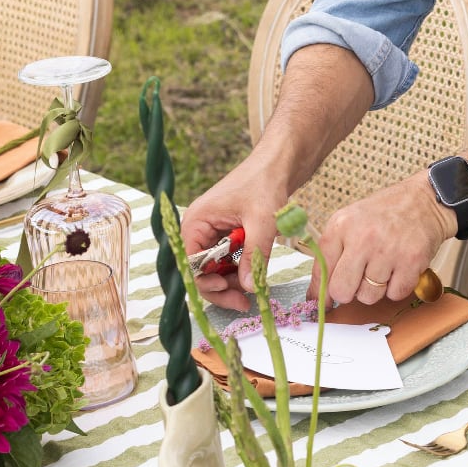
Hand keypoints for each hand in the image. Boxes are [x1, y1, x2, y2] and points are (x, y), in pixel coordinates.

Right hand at [181, 162, 288, 311]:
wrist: (277, 165)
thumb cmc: (265, 184)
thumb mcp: (262, 222)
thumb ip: (254, 255)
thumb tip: (249, 287)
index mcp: (197, 221)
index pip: (189, 262)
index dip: (205, 281)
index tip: (228, 289)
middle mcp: (199, 228)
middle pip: (200, 269)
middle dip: (220, 287)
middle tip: (244, 301)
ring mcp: (212, 232)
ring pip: (214, 268)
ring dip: (231, 282)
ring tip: (254, 288)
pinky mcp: (225, 235)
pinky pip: (226, 260)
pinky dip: (239, 271)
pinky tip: (254, 275)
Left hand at [316, 174, 454, 305]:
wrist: (422, 201)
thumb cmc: (381, 215)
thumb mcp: (348, 222)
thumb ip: (331, 253)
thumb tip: (318, 293)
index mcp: (340, 226)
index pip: (321, 270)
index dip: (319, 292)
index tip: (321, 303)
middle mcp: (362, 238)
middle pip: (342, 291)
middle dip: (347, 293)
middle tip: (355, 283)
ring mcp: (388, 251)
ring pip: (368, 296)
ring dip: (373, 290)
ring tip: (380, 269)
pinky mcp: (412, 262)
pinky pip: (394, 295)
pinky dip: (395, 288)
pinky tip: (397, 270)